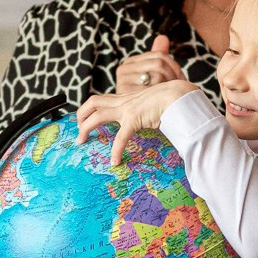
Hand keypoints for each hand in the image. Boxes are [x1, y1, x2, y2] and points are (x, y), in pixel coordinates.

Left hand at [77, 81, 196, 163]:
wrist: (178, 95)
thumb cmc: (170, 100)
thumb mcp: (152, 103)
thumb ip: (145, 110)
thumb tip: (147, 119)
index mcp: (126, 98)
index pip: (101, 99)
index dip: (89, 108)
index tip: (85, 119)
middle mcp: (123, 101)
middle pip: (92, 102)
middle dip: (80, 115)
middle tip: (79, 130)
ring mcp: (127, 109)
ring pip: (97, 115)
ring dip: (86, 128)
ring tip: (82, 141)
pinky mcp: (134, 119)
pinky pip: (120, 137)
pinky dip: (116, 150)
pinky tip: (115, 161)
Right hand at [114, 34, 186, 95]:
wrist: (132, 121)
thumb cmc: (147, 99)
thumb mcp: (152, 77)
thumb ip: (157, 56)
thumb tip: (163, 37)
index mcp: (130, 63)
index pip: (159, 55)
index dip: (174, 65)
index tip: (179, 77)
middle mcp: (123, 70)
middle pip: (159, 64)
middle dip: (173, 75)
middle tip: (179, 87)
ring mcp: (123, 83)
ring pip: (157, 75)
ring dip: (169, 85)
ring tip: (172, 93)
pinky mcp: (127, 97)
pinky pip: (153, 90)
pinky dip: (163, 95)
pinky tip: (166, 100)